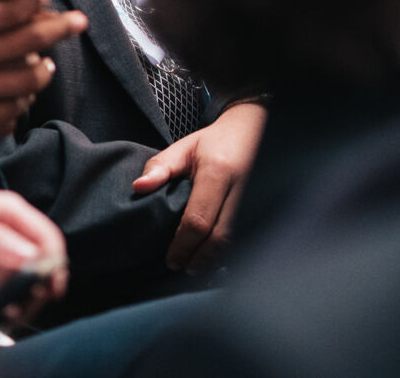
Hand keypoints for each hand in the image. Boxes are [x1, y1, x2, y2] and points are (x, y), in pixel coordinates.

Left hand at [0, 188, 69, 302]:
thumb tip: (31, 256)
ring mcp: (0, 263)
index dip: (53, 259)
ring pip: (30, 285)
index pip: (46, 236)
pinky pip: (9, 300)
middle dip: (44, 284)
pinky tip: (3, 315)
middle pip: (43, 263)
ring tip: (13, 311)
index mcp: (10, 213)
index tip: (50, 282)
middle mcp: (11, 237)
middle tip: (33, 301)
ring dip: (29, 300)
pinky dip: (12, 310)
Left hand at [131, 102, 266, 272]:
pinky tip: (213, 257)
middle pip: (220, 237)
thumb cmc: (212, 142)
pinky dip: (227, 251)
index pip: (199, 218)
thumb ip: (159, 167)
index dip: (184, 245)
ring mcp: (255, 198)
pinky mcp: (261, 207)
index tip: (171, 259)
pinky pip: (244, 236)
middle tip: (181, 268)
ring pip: (235, 241)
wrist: (250, 131)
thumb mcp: (183, 147)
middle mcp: (241, 187)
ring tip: (194, 267)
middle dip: (199, 258)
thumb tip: (138, 188)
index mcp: (217, 171)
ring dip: (214, 259)